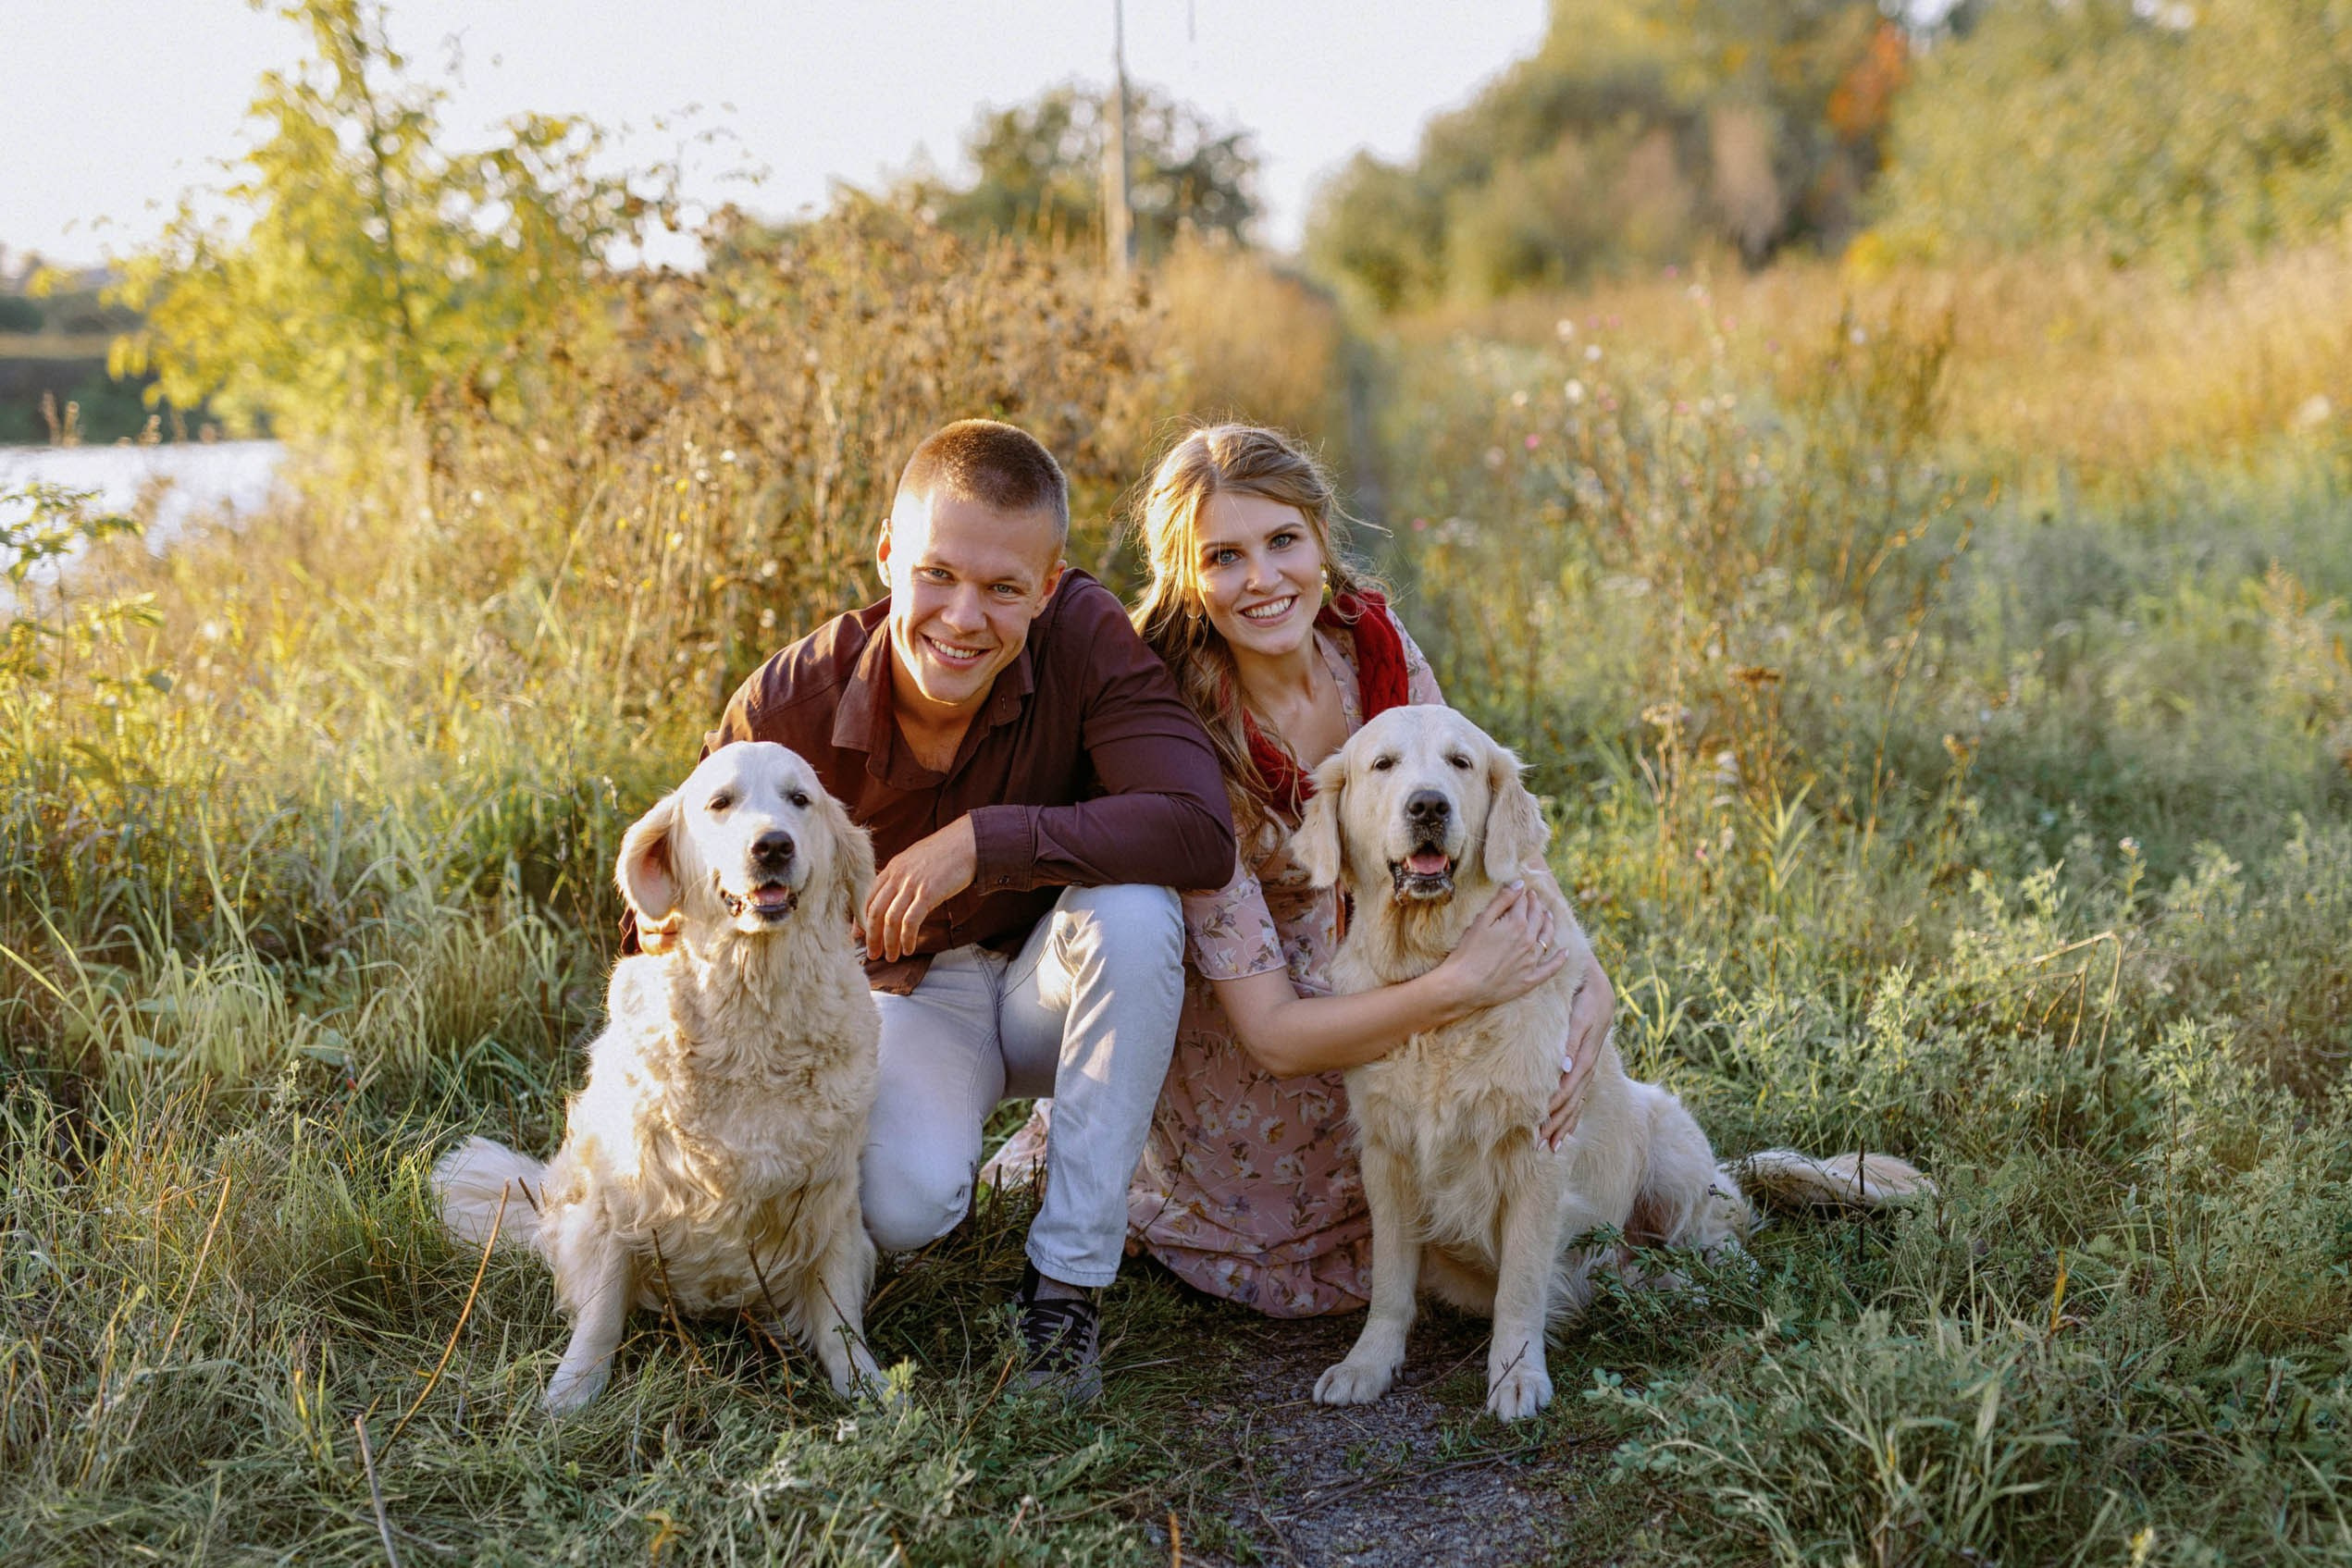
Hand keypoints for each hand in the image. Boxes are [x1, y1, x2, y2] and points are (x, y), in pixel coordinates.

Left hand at [865, 816, 977, 961]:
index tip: (859, 935)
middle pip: (875, 911)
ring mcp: (912, 884)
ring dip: (888, 942)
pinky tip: (908, 948)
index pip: (868, 897)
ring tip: (890, 957)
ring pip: (890, 920)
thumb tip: (899, 898)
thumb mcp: (916, 859)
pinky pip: (910, 922)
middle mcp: (898, 876)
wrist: (969, 842)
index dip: (861, 919)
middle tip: (872, 954)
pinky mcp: (928, 893)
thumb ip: (904, 876)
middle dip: (871, 936)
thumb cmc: (947, 852)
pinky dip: (906, 938)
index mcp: (893, 867)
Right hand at [1431, 881, 1568, 1014]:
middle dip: (1536, 905)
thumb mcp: (1482, 921)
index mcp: (1517, 924)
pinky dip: (1560, 959)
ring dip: (1549, 924)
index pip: (1523, 903)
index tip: (1523, 890)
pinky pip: (1551, 968)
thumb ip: (1502, 900)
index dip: (1522, 895)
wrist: (1464, 985)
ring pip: (1547, 938)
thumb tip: (1519, 884)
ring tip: (1549, 916)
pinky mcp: (1530, 979)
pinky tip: (1565, 952)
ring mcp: (1531, 960)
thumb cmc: (1468, 951)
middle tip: (1534, 898)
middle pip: (1537, 918)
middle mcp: (1528, 940)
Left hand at [1541, 960, 1614, 1149]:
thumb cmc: (1567, 964)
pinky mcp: (1589, 1051)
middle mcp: (1597, 1034)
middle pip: (1579, 1082)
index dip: (1564, 1083)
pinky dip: (1572, 1110)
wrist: (1581, 956)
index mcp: (1594, 1014)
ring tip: (1549, 1145)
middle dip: (1559, 1111)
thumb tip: (1565, 1065)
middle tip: (1540, 1137)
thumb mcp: (1570, 978)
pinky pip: (1583, 1086)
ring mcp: (1595, 1044)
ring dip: (1565, 1118)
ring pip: (1581, 1089)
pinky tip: (1564, 1133)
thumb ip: (1569, 1016)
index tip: (1547, 1104)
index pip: (1579, 1059)